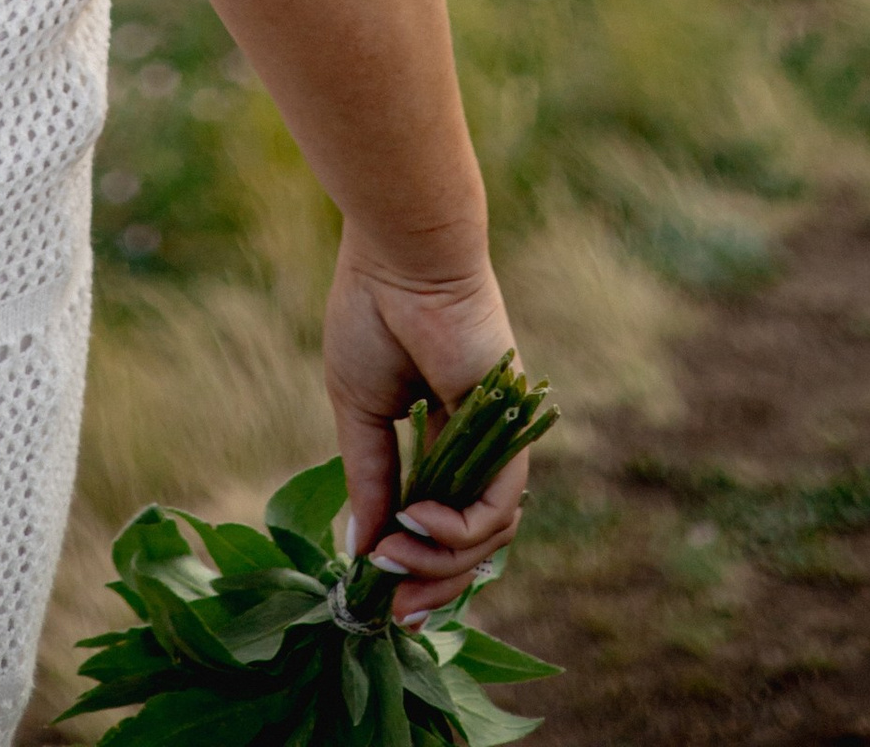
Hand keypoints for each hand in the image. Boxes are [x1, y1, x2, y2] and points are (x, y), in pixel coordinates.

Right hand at [326, 241, 533, 629]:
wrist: (398, 259)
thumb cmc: (372, 315)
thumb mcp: (359, 413)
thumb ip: (369, 480)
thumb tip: (364, 551)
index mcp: (440, 437)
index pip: (441, 524)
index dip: (415, 567)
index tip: (380, 598)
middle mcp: (476, 446)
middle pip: (470, 545)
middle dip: (432, 587)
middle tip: (393, 610)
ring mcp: (496, 441)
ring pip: (488, 539)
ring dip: (439, 562)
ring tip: (394, 554)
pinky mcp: (511, 431)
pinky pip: (497, 508)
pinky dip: (457, 530)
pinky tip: (417, 520)